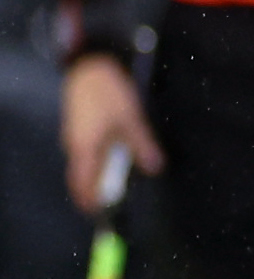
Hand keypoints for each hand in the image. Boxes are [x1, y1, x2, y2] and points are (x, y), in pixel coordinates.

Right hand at [62, 52, 158, 213]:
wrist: (90, 65)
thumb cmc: (109, 92)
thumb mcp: (132, 119)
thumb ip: (143, 146)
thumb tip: (154, 169)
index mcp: (85, 149)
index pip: (82, 185)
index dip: (89, 201)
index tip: (100, 213)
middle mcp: (75, 146)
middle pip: (82, 177)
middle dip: (96, 190)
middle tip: (114, 199)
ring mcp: (74, 136)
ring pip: (85, 164)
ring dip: (99, 174)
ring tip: (119, 179)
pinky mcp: (79, 127)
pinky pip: (87, 151)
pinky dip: (98, 159)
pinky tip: (115, 155)